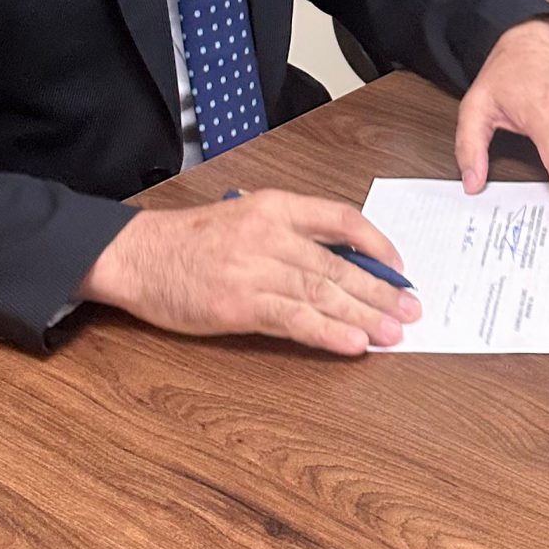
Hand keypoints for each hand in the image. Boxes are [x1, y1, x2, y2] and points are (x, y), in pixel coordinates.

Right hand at [80, 190, 419, 354]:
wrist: (137, 256)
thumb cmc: (191, 241)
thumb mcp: (245, 218)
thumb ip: (290, 235)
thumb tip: (344, 265)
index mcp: (274, 205)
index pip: (340, 218)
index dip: (376, 244)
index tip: (400, 267)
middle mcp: (269, 233)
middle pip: (338, 264)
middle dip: (381, 290)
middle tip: (411, 309)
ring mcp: (254, 269)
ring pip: (322, 293)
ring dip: (363, 316)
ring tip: (393, 332)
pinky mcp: (238, 304)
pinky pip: (294, 320)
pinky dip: (328, 333)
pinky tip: (353, 343)